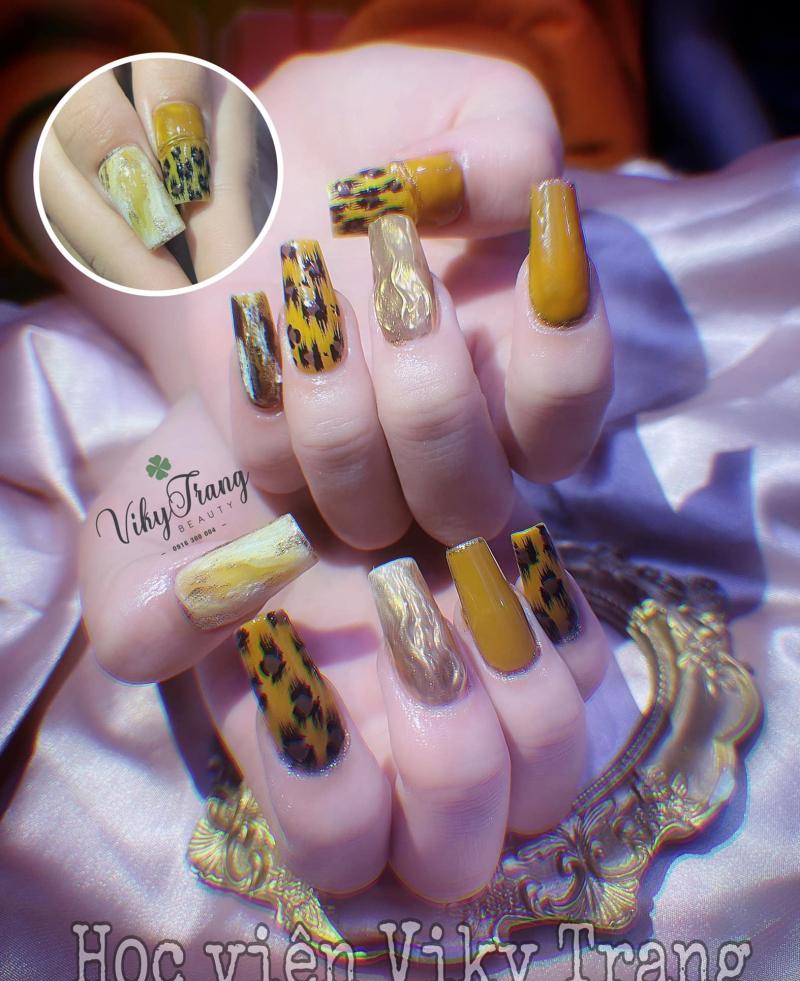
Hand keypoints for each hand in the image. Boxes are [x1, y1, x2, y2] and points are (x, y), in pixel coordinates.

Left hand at [57, 45, 613, 546]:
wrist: (260, 159)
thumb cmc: (382, 139)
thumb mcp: (464, 103)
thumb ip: (511, 141)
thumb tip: (501, 196)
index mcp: (520, 367)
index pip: (570, 418)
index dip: (563, 361)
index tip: (528, 269)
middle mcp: (451, 436)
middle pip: (471, 502)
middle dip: (435, 409)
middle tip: (402, 293)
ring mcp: (361, 459)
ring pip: (371, 513)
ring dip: (342, 415)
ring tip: (316, 295)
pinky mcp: (274, 452)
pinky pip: (273, 472)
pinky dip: (265, 392)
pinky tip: (259, 310)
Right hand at [80, 395, 609, 901]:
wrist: (296, 422)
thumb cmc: (215, 496)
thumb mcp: (139, 537)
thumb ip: (134, 604)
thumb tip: (185, 624)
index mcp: (297, 745)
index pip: (337, 853)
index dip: (333, 803)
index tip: (318, 695)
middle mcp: (397, 740)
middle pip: (460, 844)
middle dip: (449, 765)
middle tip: (413, 650)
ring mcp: (481, 688)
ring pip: (547, 767)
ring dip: (517, 692)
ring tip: (463, 597)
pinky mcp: (541, 622)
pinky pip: (587, 665)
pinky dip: (556, 624)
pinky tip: (503, 563)